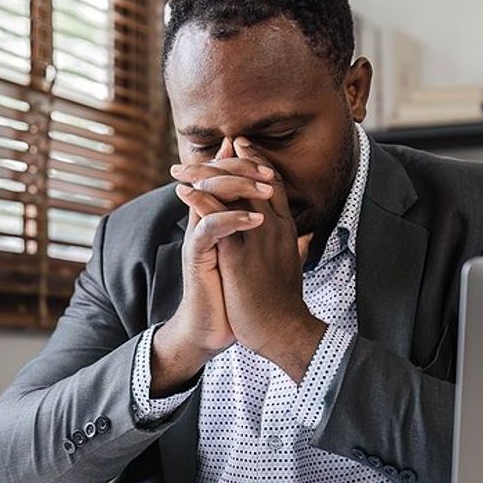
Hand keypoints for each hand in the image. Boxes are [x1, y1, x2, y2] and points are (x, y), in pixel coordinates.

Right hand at [148, 160, 269, 395]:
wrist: (213, 326)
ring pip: (209, 194)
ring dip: (239, 187)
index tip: (263, 156)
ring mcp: (199, 236)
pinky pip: (209, 227)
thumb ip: (262, 238)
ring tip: (264, 189)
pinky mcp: (196, 255)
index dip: (243, 163)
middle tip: (265, 170)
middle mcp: (205, 221)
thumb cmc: (235, 294)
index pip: (225, 178)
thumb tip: (285, 221)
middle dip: (241, 167)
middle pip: (214, 177)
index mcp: (220, 218)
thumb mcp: (253, 258)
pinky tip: (255, 219)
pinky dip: (231, 219)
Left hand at [176, 141, 326, 382]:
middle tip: (198, 154)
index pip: (271, 181)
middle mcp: (275, 227)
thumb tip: (301, 241)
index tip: (237, 143)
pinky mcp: (239, 255)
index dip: (254, 159)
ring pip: (232, 192)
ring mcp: (258, 239)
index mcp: (287, 229)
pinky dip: (200, 200)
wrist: (283, 333)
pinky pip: (217, 218)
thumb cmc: (284, 304)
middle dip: (223, 161)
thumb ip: (295, 249)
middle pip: (251, 178)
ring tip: (180, 169)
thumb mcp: (293, 268)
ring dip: (203, 176)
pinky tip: (184, 192)